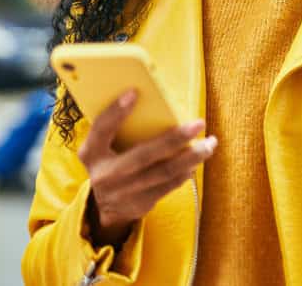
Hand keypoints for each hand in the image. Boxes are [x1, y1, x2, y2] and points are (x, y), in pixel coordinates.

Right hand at [77, 89, 216, 247]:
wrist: (103, 208)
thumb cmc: (109, 163)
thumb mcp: (101, 148)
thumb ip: (116, 129)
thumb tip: (151, 101)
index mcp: (92, 153)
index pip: (101, 129)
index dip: (115, 112)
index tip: (134, 93)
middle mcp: (105, 174)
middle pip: (144, 155)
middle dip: (175, 138)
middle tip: (199, 123)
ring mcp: (123, 192)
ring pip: (163, 172)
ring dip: (191, 157)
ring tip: (209, 143)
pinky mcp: (140, 204)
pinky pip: (169, 185)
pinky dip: (186, 171)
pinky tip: (197, 159)